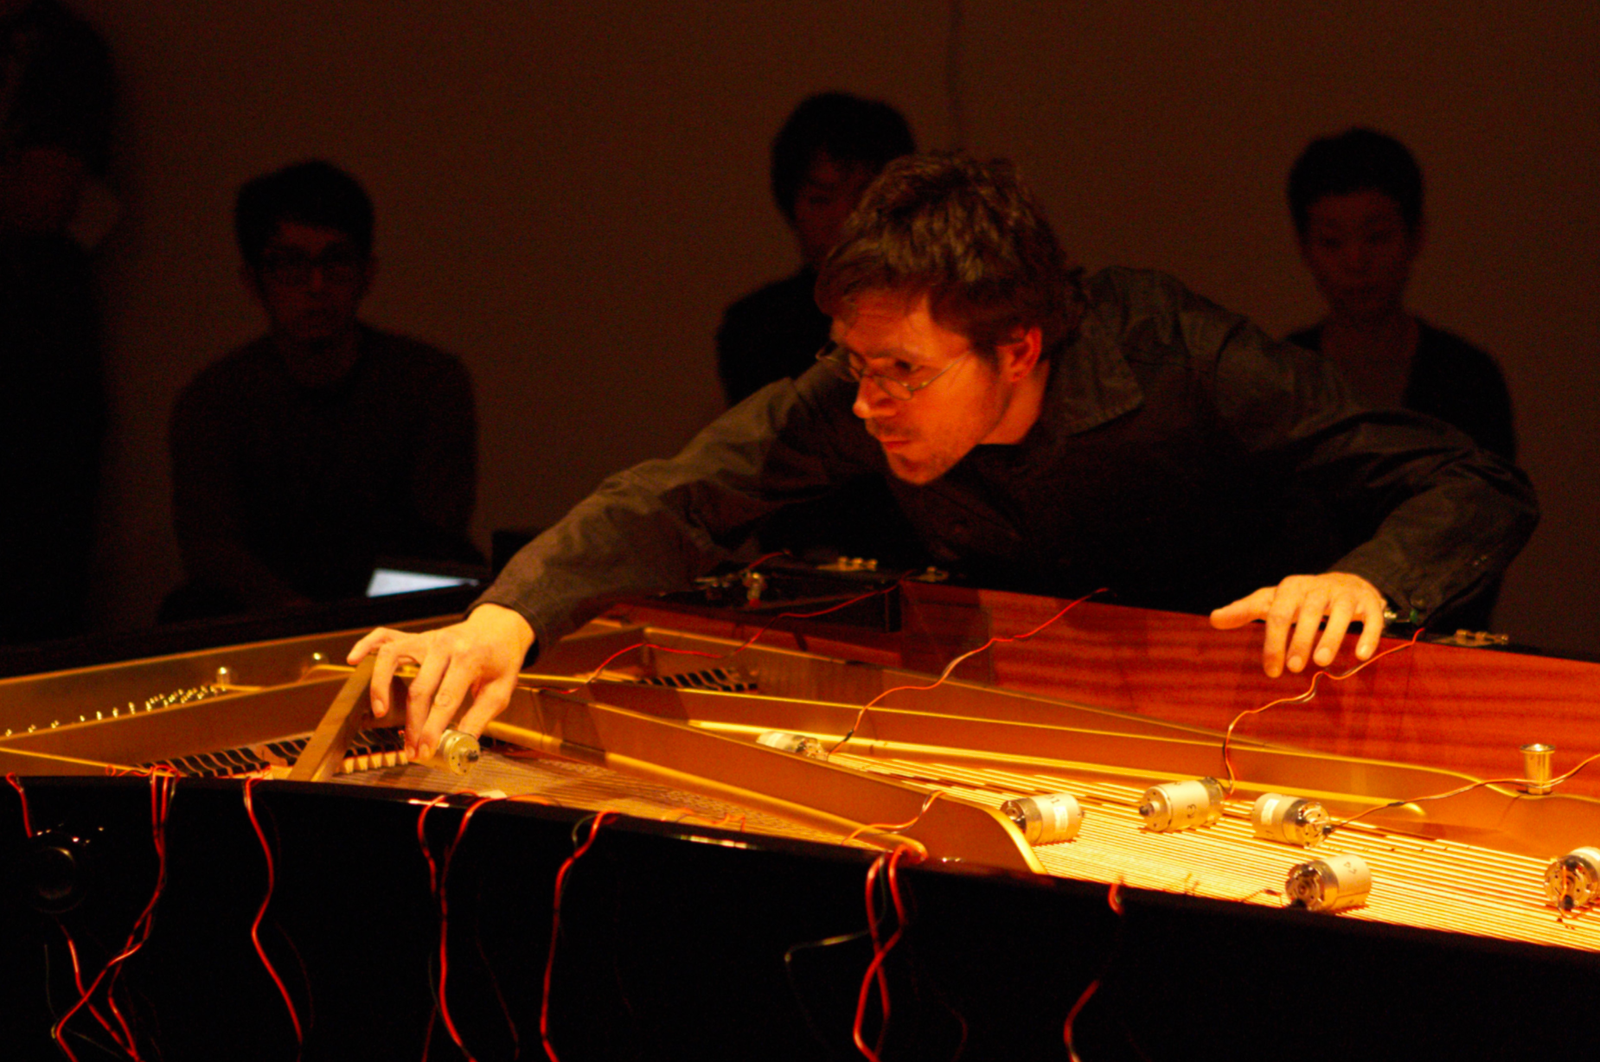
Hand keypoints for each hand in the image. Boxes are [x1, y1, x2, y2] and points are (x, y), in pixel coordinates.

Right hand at [346, 603, 535, 761]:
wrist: (499, 628)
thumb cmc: (500, 659)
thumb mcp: (501, 690)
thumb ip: (479, 717)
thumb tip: (462, 744)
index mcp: (469, 657)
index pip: (445, 699)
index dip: (433, 728)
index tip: (426, 749)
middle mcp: (444, 645)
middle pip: (419, 687)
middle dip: (413, 723)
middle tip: (411, 748)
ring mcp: (427, 638)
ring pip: (393, 657)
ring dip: (381, 685)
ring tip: (380, 711)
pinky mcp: (416, 637)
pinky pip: (385, 636)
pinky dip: (367, 645)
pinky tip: (355, 660)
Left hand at [1209, 572, 1385, 677]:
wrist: (1343, 582)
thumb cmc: (1300, 599)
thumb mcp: (1272, 601)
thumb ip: (1245, 610)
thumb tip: (1214, 619)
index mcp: (1291, 589)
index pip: (1278, 615)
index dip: (1274, 642)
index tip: (1272, 671)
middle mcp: (1318, 588)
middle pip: (1309, 613)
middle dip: (1300, 641)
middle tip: (1295, 668)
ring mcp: (1345, 594)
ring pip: (1341, 614)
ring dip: (1331, 637)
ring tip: (1322, 662)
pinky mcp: (1368, 602)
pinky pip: (1371, 617)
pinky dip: (1368, 635)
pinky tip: (1360, 656)